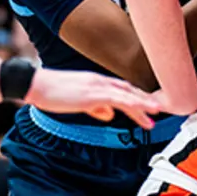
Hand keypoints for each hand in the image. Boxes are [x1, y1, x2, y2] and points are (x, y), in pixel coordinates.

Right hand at [25, 69, 158, 127]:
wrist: (35, 84)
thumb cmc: (51, 93)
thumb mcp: (77, 102)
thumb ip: (95, 107)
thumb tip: (109, 114)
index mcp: (95, 81)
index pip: (122, 88)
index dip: (137, 97)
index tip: (149, 106)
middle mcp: (99, 81)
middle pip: (128, 90)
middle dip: (145, 100)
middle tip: (160, 109)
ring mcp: (96, 86)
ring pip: (127, 94)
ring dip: (144, 103)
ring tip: (157, 113)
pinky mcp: (92, 94)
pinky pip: (118, 99)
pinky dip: (133, 104)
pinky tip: (142, 111)